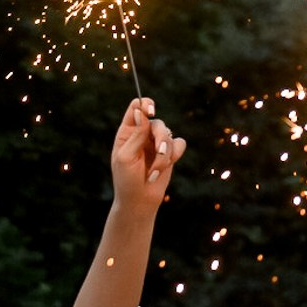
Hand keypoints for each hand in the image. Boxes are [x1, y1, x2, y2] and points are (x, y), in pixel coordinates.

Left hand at [109, 97, 184, 217]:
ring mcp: (157, 143)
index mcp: (127, 132)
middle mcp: (142, 134)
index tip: (150, 111)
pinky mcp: (170, 153)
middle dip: (159, 138)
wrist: (139, 201)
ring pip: (169, 134)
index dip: (145, 105)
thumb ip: (136, 134)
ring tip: (154, 171)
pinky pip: (179, 144)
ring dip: (164, 155)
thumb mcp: (126, 156)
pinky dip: (174, 155)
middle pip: (157, 121)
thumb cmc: (127, 180)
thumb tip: (141, 112)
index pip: (137, 107)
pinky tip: (163, 169)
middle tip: (158, 152)